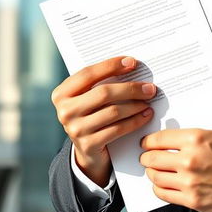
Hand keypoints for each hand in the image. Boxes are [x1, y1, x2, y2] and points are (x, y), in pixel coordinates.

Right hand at [51, 55, 155, 186]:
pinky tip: (145, 115)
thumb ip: (101, 82)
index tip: (133, 62)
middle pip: (103, 93)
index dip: (111, 66)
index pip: (88, 74)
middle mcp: (65, 111)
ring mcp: (75, 129)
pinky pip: (118, 129)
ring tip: (149, 101)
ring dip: (136, 105)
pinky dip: (135, 121)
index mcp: (62, 93)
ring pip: (113, 111)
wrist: (86, 150)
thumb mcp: (88, 97)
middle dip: (130, 88)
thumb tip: (130, 65)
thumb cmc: (92, 114)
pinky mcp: (88, 145)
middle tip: (149, 87)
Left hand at [140, 77, 211, 211]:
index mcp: (198, 138)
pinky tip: (163, 185)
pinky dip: (159, 189)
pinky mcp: (193, 200)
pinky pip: (164, 195)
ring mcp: (190, 182)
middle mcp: (189, 160)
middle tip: (148, 155)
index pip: (159, 138)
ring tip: (154, 169)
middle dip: (147, 156)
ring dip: (152, 172)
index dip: (149, 140)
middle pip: (152, 158)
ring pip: (156, 177)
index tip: (148, 141)